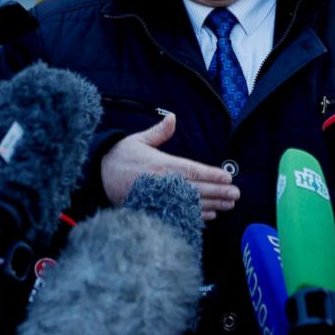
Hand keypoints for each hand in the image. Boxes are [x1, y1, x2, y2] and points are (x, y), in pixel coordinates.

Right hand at [101, 113, 239, 220]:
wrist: (98, 177)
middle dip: (219, 192)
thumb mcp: (138, 140)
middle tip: (236, 195)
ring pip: (191, 204)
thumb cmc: (120, 157)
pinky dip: (196, 217)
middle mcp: (162, 184)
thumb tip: (173, 117)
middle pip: (197, 190)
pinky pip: (180, 215)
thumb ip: (159, 132)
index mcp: (161, 165)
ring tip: (228, 205)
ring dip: (213, 205)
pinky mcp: (154, 210)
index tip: (228, 178)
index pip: (193, 171)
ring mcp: (159, 199)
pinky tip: (210, 216)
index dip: (212, 175)